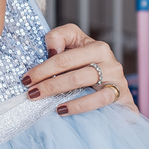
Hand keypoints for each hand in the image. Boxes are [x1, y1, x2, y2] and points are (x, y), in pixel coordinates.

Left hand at [21, 24, 136, 115]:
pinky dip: (82, 107)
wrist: (113, 78)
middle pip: (75, 76)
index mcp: (97, 48)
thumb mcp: (73, 40)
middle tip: (31, 94)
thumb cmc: (87, 59)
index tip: (26, 79)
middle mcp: (110, 63)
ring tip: (49, 105)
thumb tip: (51, 51)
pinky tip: (64, 111)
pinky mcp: (122, 98)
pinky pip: (101, 103)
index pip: (64, 59)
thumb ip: (59, 37)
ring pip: (90, 91)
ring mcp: (118, 81)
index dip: (42, 69)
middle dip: (49, 86)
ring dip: (66, 99)